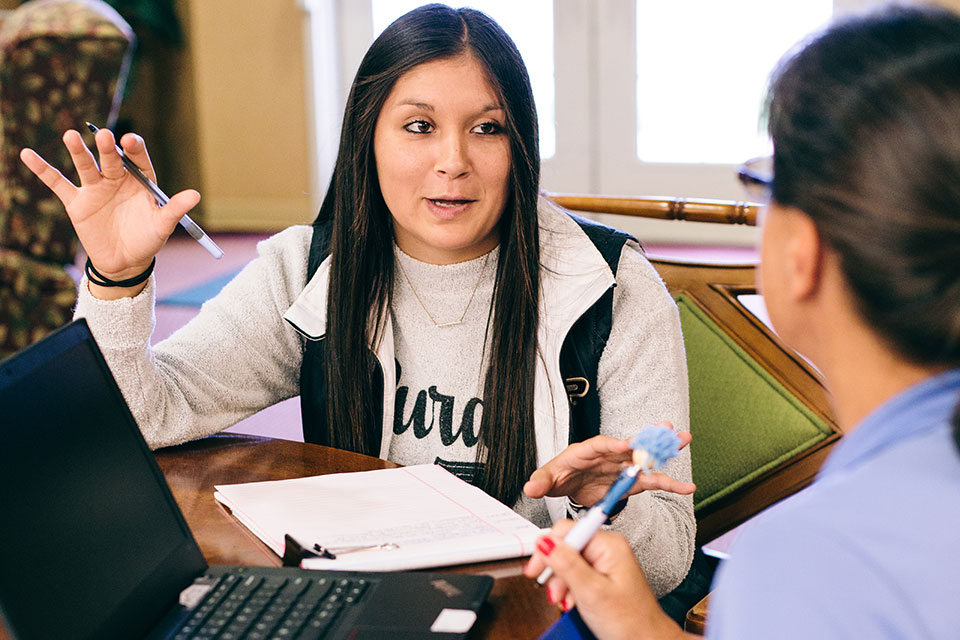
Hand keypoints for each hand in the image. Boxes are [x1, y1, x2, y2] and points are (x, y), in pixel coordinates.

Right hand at [19, 128, 199, 283]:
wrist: (125, 262)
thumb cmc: (147, 240)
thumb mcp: (163, 226)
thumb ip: (175, 208)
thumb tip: (196, 195)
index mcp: (140, 181)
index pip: (137, 160)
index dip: (134, 150)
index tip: (131, 141)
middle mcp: (116, 180)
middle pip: (111, 160)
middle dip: (107, 149)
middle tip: (104, 136)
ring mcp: (95, 189)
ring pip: (85, 166)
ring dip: (78, 152)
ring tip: (71, 136)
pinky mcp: (76, 202)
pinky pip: (57, 183)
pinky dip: (42, 169)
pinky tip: (27, 154)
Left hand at [523, 422, 694, 506]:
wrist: (567, 486)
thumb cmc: (558, 476)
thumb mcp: (546, 479)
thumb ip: (540, 482)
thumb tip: (530, 488)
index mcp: (585, 451)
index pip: (600, 445)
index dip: (612, 444)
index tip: (625, 445)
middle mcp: (608, 455)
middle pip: (629, 444)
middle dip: (647, 437)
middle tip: (667, 429)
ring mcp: (621, 467)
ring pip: (645, 458)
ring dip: (664, 451)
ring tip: (684, 441)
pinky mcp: (630, 482)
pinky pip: (651, 482)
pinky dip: (669, 484)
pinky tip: (686, 487)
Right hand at [523, 520, 687, 639]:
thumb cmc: (631, 621)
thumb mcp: (592, 592)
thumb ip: (567, 564)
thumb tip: (545, 541)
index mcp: (609, 544)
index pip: (567, 530)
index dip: (547, 548)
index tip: (537, 567)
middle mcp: (607, 548)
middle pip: (566, 546)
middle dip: (555, 569)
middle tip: (552, 589)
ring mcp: (605, 561)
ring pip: (568, 561)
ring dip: (561, 581)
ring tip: (564, 600)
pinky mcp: (601, 574)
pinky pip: (576, 572)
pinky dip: (569, 587)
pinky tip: (571, 600)